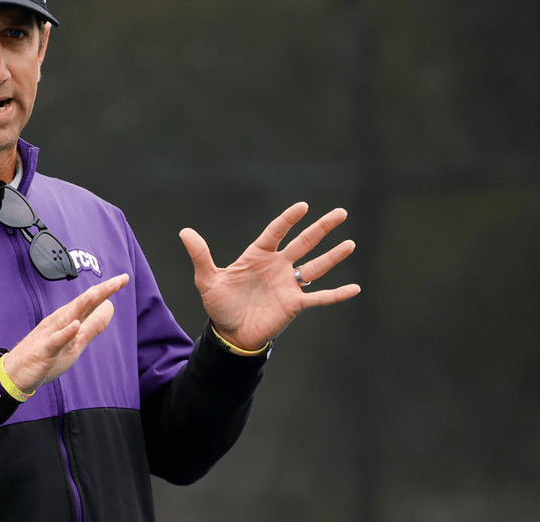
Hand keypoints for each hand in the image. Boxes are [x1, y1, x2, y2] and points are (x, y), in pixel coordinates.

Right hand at [2, 274, 128, 392]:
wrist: (14, 373)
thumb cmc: (45, 356)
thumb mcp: (76, 342)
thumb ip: (92, 325)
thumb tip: (110, 308)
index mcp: (68, 319)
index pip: (90, 302)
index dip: (107, 290)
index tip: (124, 278)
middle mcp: (60, 322)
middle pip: (83, 304)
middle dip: (100, 291)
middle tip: (119, 280)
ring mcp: (51, 335)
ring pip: (69, 317)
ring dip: (84, 304)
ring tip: (99, 293)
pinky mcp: (44, 351)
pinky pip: (55, 341)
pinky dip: (64, 333)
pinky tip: (74, 325)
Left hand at [180, 202, 359, 349]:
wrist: (230, 334)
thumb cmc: (220, 305)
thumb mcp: (207, 279)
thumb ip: (200, 255)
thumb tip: (184, 231)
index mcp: (257, 256)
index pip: (276, 232)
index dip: (289, 219)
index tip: (303, 206)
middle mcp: (277, 266)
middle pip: (303, 242)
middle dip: (321, 228)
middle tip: (341, 212)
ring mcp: (288, 285)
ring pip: (316, 266)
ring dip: (333, 256)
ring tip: (350, 242)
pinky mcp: (294, 304)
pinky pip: (320, 297)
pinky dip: (337, 294)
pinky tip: (355, 288)